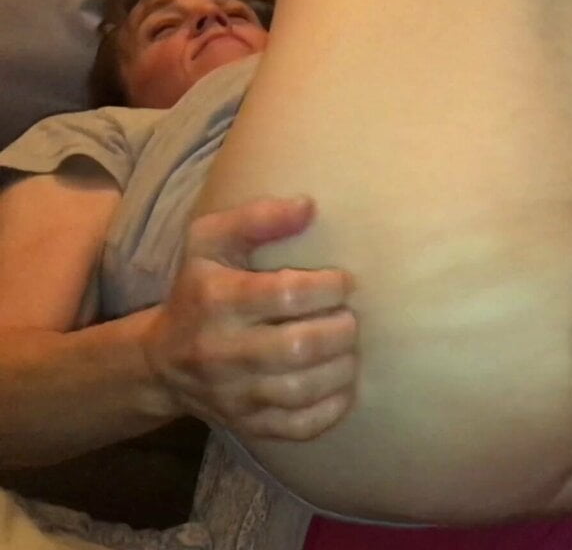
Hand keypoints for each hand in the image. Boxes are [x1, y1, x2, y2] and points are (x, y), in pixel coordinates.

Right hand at [144, 196, 357, 440]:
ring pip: (303, 389)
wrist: (160, 361)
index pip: (288, 295)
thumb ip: (257, 218)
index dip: (329, 287)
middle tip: (349, 318)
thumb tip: (308, 207)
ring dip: (341, 367)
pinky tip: (340, 384)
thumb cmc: (200, 290)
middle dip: (341, 329)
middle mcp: (221, 351)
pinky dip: (332, 408)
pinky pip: (300, 427)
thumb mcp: (211, 241)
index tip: (342, 282)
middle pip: (300, 347)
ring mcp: (234, 395)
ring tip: (346, 348)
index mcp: (217, 300)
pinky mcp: (248, 426)